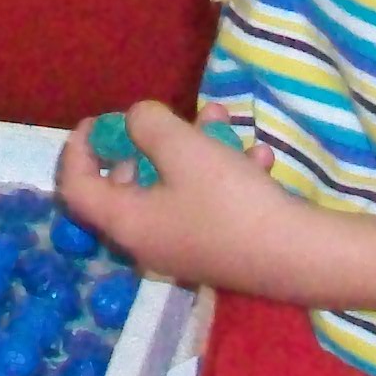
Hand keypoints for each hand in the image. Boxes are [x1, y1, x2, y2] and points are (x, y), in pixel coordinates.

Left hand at [54, 102, 312, 295]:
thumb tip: (136, 122)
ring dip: (193, 150)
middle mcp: (148, 242)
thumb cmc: (229, 201)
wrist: (299, 256)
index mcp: (126, 223)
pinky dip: (223, 175)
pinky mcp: (218, 249)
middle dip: (148, 143)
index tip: (99, 120)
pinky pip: (206, 203)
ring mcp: (184, 249)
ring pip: (173, 187)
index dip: (79, 149)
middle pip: (126, 186)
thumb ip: (148, 125)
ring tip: (222, 120)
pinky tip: (257, 159)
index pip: (76, 187)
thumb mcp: (184, 148)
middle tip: (166, 121)